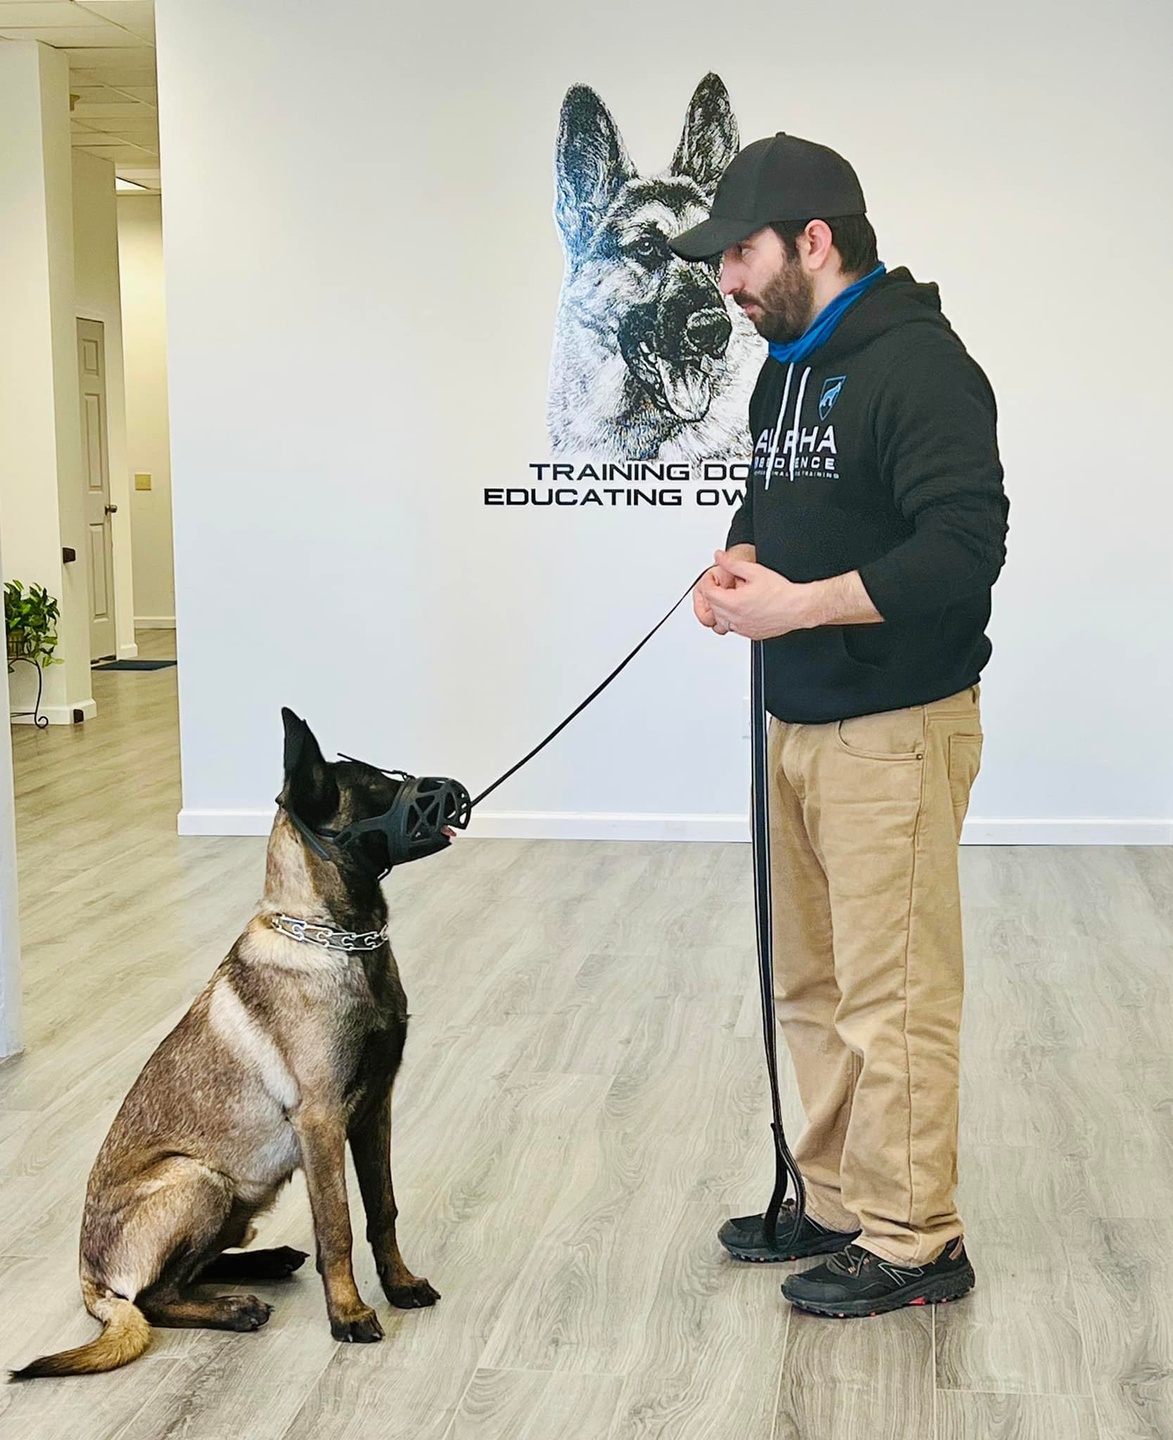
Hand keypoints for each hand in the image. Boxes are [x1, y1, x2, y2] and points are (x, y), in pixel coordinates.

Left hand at [700, 550, 815, 639]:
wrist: (798, 607)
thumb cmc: (781, 592)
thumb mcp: (754, 571)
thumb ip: (732, 563)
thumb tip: (719, 557)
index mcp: (734, 603)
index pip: (708, 593)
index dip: (708, 582)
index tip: (713, 577)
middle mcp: (736, 619)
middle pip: (712, 607)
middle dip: (714, 594)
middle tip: (724, 585)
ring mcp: (742, 629)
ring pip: (720, 620)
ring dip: (722, 608)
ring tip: (734, 597)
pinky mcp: (750, 634)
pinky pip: (733, 628)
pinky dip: (732, 619)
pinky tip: (743, 609)